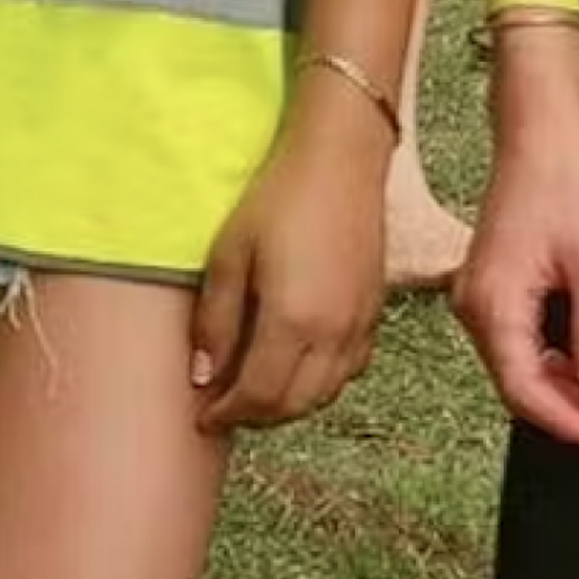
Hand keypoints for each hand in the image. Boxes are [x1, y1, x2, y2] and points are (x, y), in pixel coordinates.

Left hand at [192, 83, 389, 433]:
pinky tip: (298, 367)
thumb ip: (215, 321)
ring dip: (289, 404)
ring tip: (255, 391)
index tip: (203, 416)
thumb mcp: (229, 255)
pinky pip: (349, 371)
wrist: (338, 161)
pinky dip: (321, 384)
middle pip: (293, 405)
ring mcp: (360, 326)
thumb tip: (204, 375)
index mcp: (292, 324)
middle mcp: (333, 336)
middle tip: (224, 409)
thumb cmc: (276, 198)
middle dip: (255, 417)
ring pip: (325, 394)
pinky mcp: (375, 312)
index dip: (227, 414)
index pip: (258, 397)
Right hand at [453, 113, 578, 456]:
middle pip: (519, 383)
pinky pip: (521, 341)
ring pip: (521, 365)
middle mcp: (476, 303)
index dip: (570, 423)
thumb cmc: (567, 183)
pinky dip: (557, 363)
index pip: (525, 389)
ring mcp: (482, 293)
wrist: (541, 130)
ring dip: (568, 391)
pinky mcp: (496, 283)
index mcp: (494, 301)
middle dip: (573, 414)